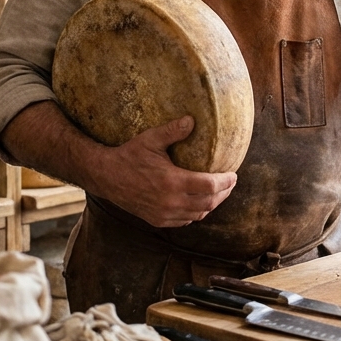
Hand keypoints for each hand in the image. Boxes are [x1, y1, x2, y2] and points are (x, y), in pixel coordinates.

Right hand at [90, 116, 236, 227]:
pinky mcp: (157, 220)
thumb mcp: (150, 140)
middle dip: (224, 193)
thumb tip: (192, 120)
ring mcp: (164, 214)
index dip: (226, 182)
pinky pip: (185, 221)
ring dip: (211, 204)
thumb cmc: (129, 156)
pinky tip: (198, 203)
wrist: (106, 177)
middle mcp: (171, 202)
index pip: (210, 186)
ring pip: (198, 214)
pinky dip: (196, 212)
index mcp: (172, 182)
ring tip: (218, 192)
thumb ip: (172, 131)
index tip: (233, 175)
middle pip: (209, 202)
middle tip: (230, 183)